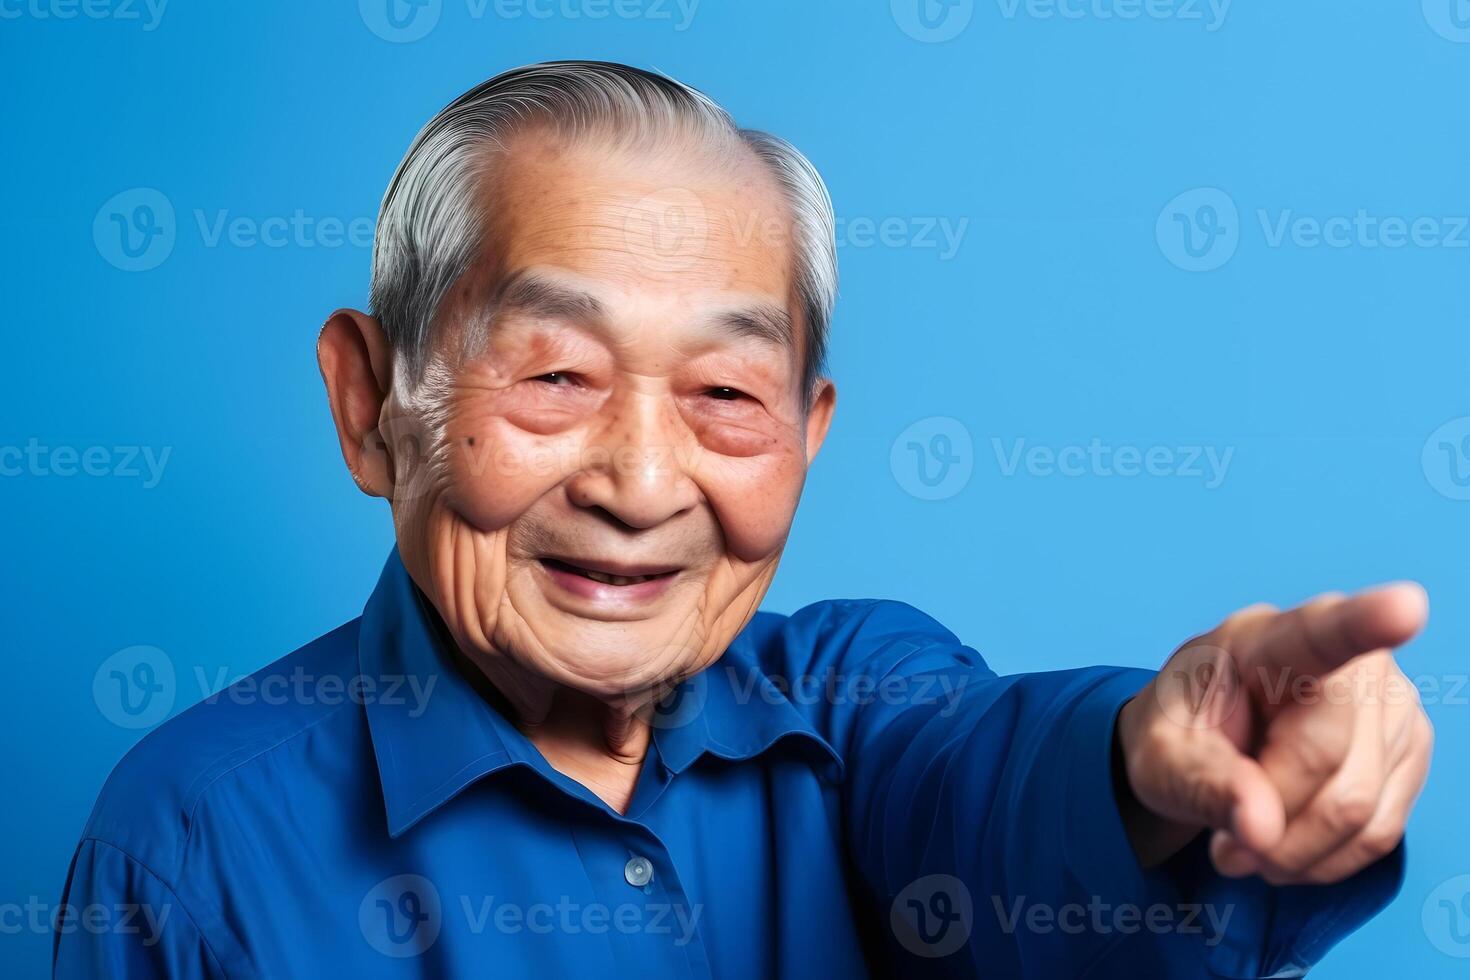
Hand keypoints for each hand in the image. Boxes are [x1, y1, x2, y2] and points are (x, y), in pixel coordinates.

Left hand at [1115, 584, 1432, 884]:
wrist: (1201, 750)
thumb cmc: (1177, 739)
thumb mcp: (1158, 760)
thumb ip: (1201, 784)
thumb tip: (1261, 828)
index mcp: (1264, 641)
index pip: (1318, 633)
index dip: (1366, 621)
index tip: (1406, 606)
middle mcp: (1345, 659)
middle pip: (1330, 764)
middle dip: (1273, 823)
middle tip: (1224, 846)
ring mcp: (1390, 702)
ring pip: (1361, 809)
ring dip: (1296, 850)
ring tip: (1248, 842)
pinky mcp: (1410, 747)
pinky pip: (1381, 831)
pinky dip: (1327, 858)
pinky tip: (1288, 846)